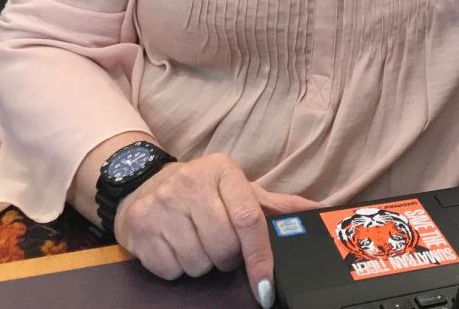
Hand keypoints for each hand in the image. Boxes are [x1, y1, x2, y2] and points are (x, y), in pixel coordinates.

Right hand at [113, 152, 318, 306]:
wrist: (143, 182)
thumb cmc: (201, 190)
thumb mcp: (237, 189)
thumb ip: (275, 204)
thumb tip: (317, 212)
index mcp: (223, 170)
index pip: (248, 219)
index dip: (260, 257)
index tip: (265, 287)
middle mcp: (192, 182)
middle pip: (223, 247)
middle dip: (226, 258)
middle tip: (219, 245)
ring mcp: (163, 203)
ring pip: (197, 262)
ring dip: (201, 263)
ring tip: (195, 241)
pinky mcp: (141, 226)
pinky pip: (170, 269)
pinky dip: (176, 268)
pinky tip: (174, 245)